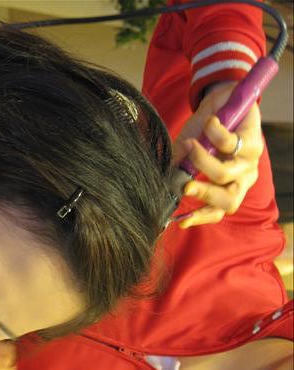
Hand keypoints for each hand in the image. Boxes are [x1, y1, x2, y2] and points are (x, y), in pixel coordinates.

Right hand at [172, 82, 263, 227]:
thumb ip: (178, 171)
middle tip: (185, 185)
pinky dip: (211, 132)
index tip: (181, 221)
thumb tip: (163, 187)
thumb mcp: (186, 154)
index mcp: (228, 186)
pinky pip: (227, 144)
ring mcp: (249, 161)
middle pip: (229, 199)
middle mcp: (242, 178)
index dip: (201, 217)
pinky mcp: (253, 140)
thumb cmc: (202, 132)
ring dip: (201, 160)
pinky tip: (208, 122)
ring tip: (189, 143)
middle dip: (204, 194)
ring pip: (224, 173)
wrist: (223, 101)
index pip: (219, 210)